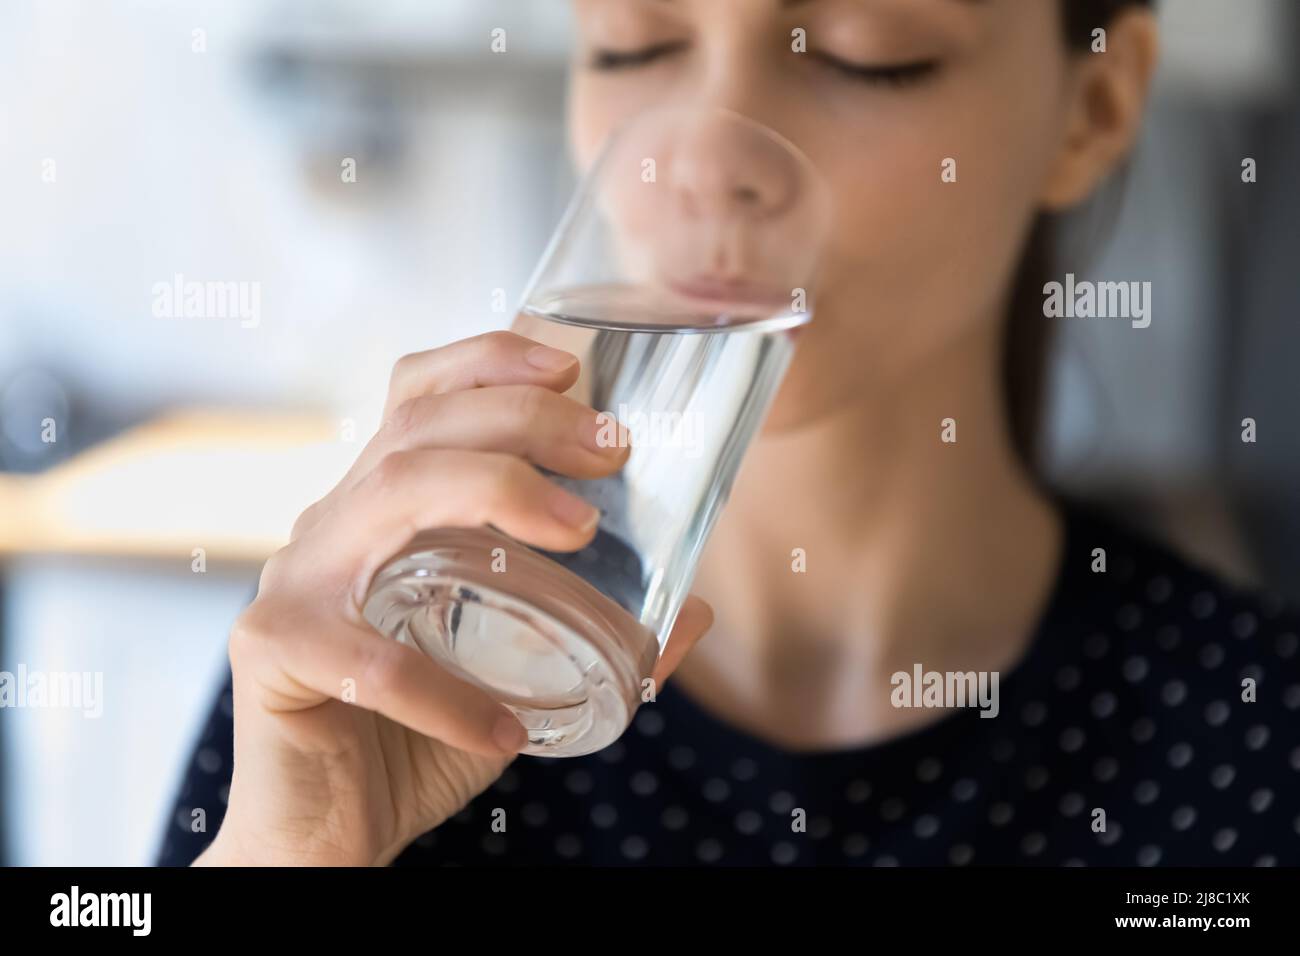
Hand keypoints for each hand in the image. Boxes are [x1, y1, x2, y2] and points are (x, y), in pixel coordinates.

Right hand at [198, 332, 712, 865]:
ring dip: (497, 495)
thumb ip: (593, 636)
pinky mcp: (274, 652)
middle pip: (419, 428)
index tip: (575, 367)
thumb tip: (694, 611)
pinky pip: (371, 660)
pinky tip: (506, 728)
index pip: (418, 395)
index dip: (488, 360)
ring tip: (581, 533)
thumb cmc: (419, 738)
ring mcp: (295, 582)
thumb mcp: (517, 672)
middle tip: (611, 450)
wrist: (326, 833)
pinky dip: (449, 694)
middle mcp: (333, 526)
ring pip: (391, 495)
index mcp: (381, 508)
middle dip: (523, 417)